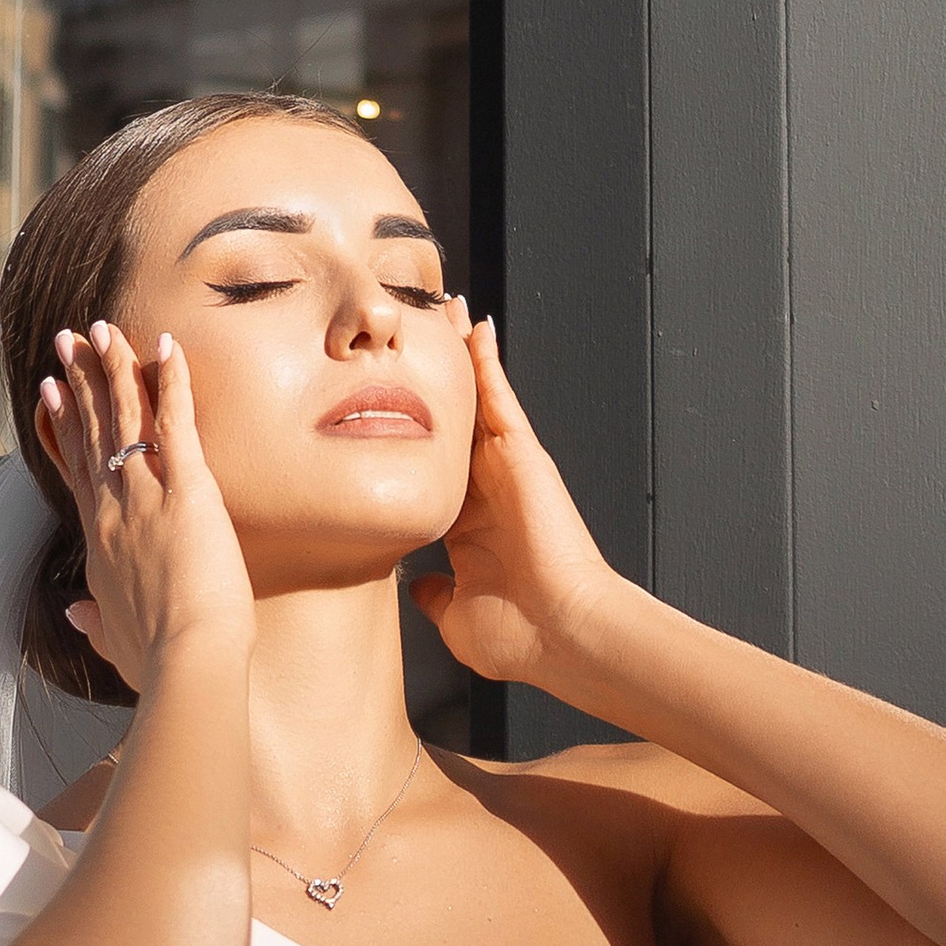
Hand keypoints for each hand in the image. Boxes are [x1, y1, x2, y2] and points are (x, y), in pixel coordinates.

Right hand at [37, 322, 254, 692]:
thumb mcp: (114, 641)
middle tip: (66, 340)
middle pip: (91, 429)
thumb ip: (94, 622)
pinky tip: (165, 345)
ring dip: (113, 366)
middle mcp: (112, 506)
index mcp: (97, 539)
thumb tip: (76, 614)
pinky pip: (176, 421)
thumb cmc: (156, 658)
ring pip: (124, 415)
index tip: (50, 392)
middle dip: (78, 379)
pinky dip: (172, 380)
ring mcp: (145, 493)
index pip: (76, 467)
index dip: (63, 425)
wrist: (185, 660)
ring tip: (101, 328)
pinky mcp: (187, 488)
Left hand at [410, 316, 618, 692]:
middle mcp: (486, 491)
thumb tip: (414, 584)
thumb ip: (431, 593)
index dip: (410, 439)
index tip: (384, 414)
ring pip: (473, 398)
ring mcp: (505, 469)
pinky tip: (471, 325)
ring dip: (455, 355)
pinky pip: (499, 396)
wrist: (561, 632)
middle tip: (411, 340)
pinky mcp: (522, 454)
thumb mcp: (454, 615)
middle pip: (450, 421)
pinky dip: (485, 360)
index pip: (431, 469)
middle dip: (432, 380)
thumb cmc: (518, 634)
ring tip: (437, 311)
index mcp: (468, 526)